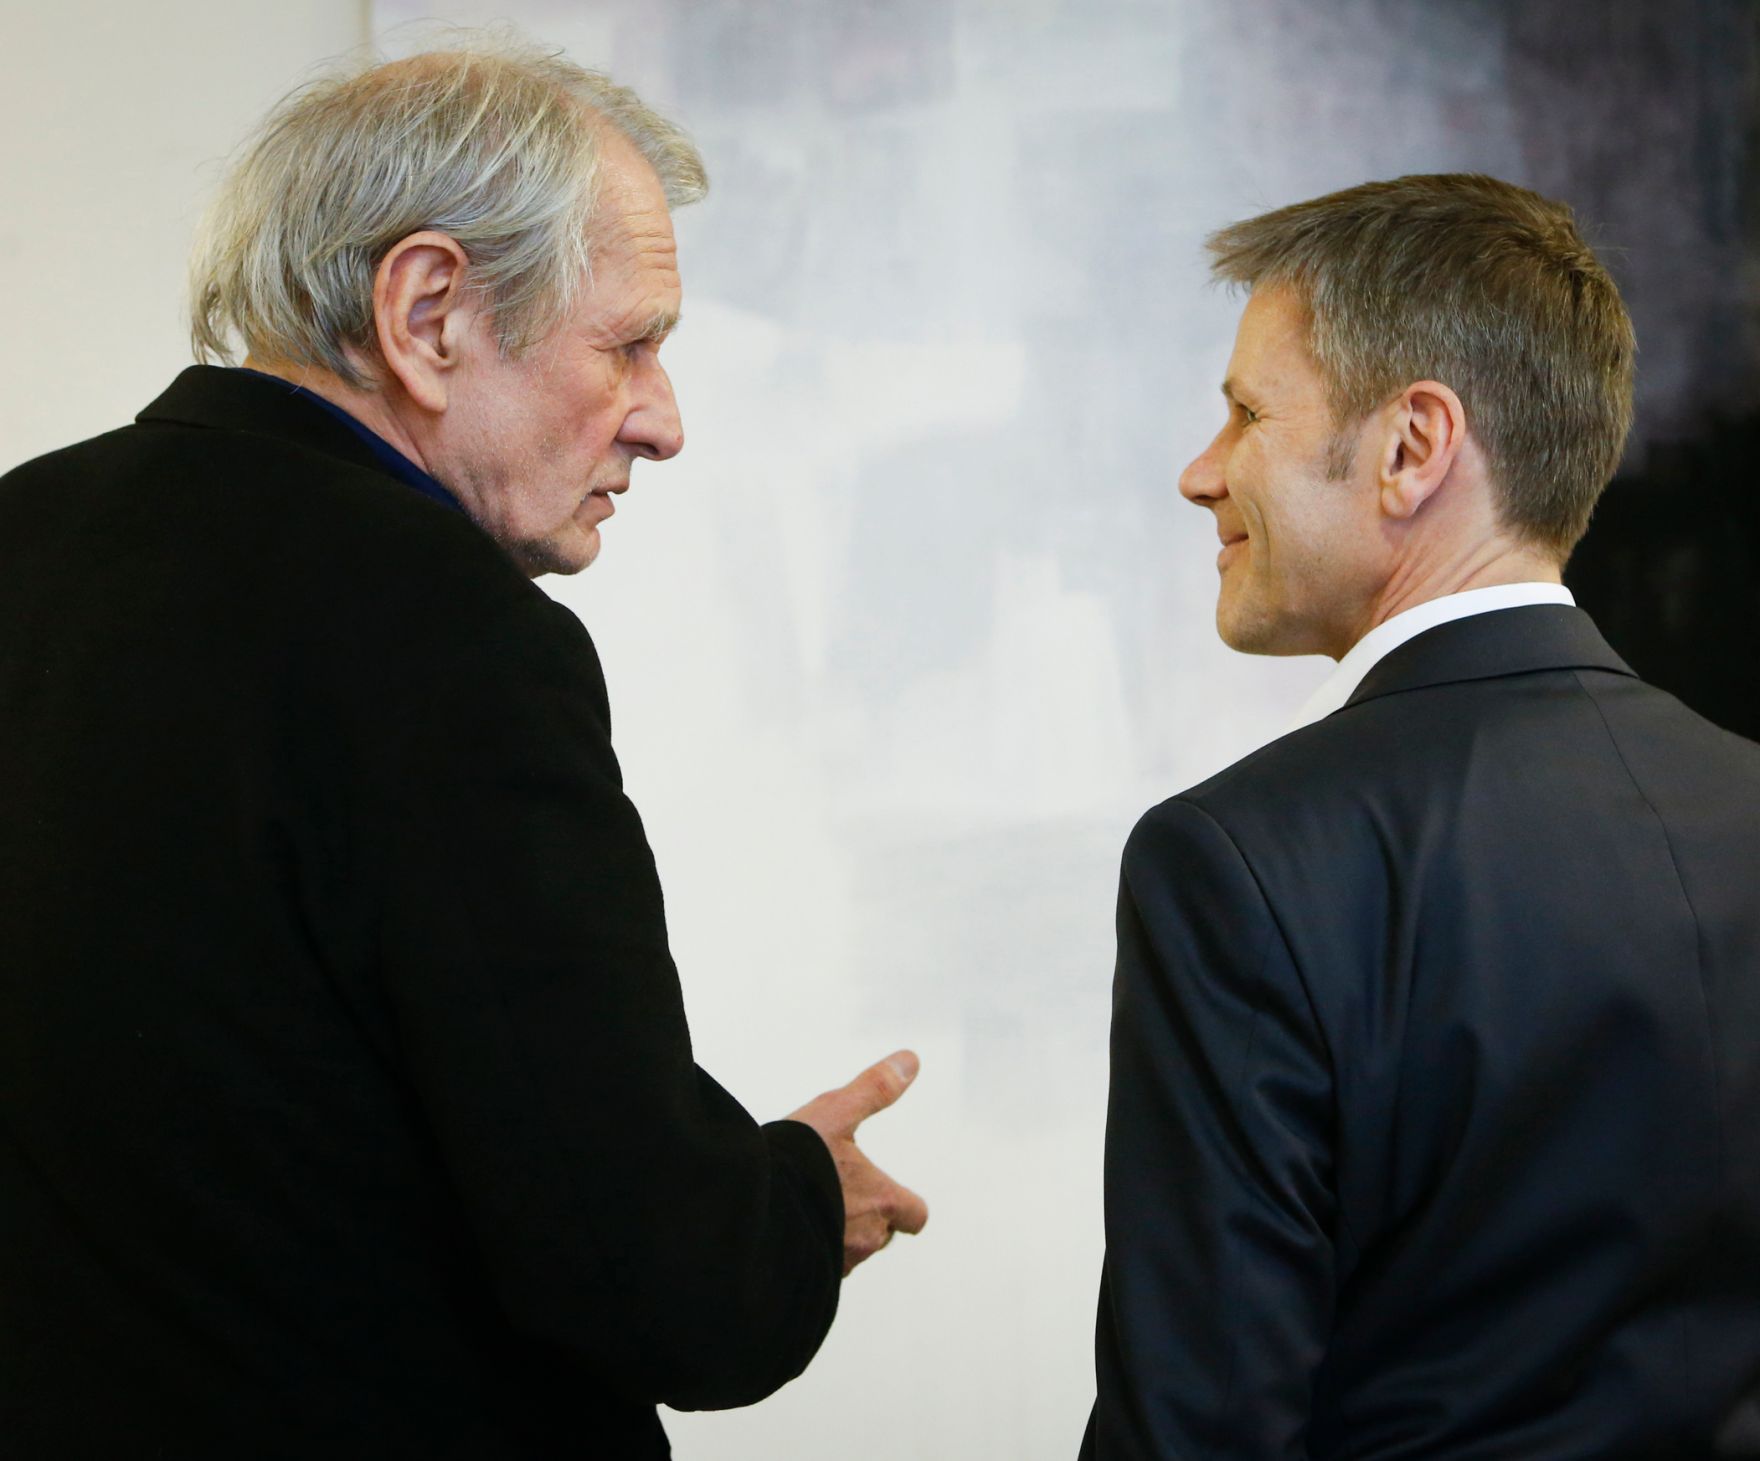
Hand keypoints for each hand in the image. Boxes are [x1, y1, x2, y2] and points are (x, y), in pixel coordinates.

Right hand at [788, 1050, 928, 1275]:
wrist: (745, 1209)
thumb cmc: (794, 1161)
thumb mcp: (834, 1112)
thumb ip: (873, 1089)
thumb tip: (910, 1060)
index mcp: (882, 1200)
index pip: (915, 1215)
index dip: (902, 1204)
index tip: (884, 1192)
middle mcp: (866, 1238)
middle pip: (881, 1235)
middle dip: (865, 1218)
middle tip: (836, 1192)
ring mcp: (837, 1263)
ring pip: (849, 1252)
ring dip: (835, 1234)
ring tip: (804, 1207)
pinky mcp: (808, 1278)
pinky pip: (819, 1269)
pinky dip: (809, 1252)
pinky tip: (786, 1229)